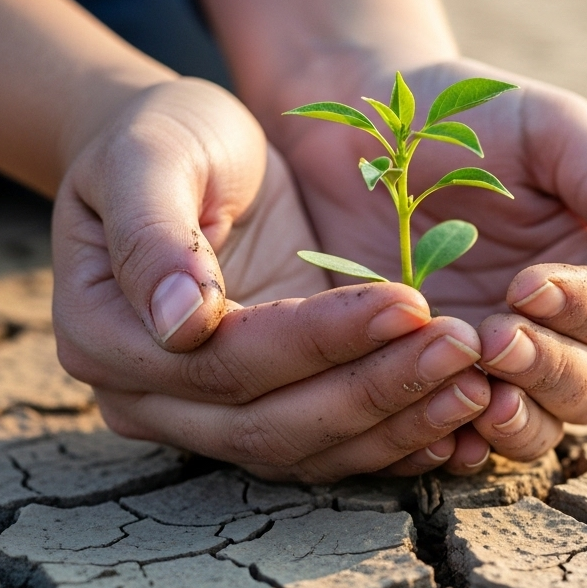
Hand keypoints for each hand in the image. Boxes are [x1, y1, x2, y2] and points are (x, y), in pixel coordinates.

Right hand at [51, 78, 495, 481]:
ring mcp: (209, 418)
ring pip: (311, 450)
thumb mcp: (150, 156)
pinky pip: (336, 448)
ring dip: (400, 423)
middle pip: (272, 423)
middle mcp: (151, 399)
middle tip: (462, 347)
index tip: (408, 299)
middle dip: (376, 390)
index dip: (322, 339)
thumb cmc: (161, 137)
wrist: (183, 154)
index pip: (228, 361)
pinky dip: (400, 440)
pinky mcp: (268, 411)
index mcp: (107, 338)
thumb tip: (183, 326)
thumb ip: (155, 236)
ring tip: (479, 383)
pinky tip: (464, 418)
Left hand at [261, 58, 586, 468]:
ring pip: (540, 426)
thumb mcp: (549, 128)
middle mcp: (560, 328)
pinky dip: (460, 443)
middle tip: (493, 337)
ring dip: (518, 419)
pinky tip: (439, 430)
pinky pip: (463, 438)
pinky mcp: (435, 384)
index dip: (582, 309)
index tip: (528, 285)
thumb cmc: (465, 114)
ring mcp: (497, 363)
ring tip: (479, 392)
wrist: (357, 126)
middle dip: (549, 370)